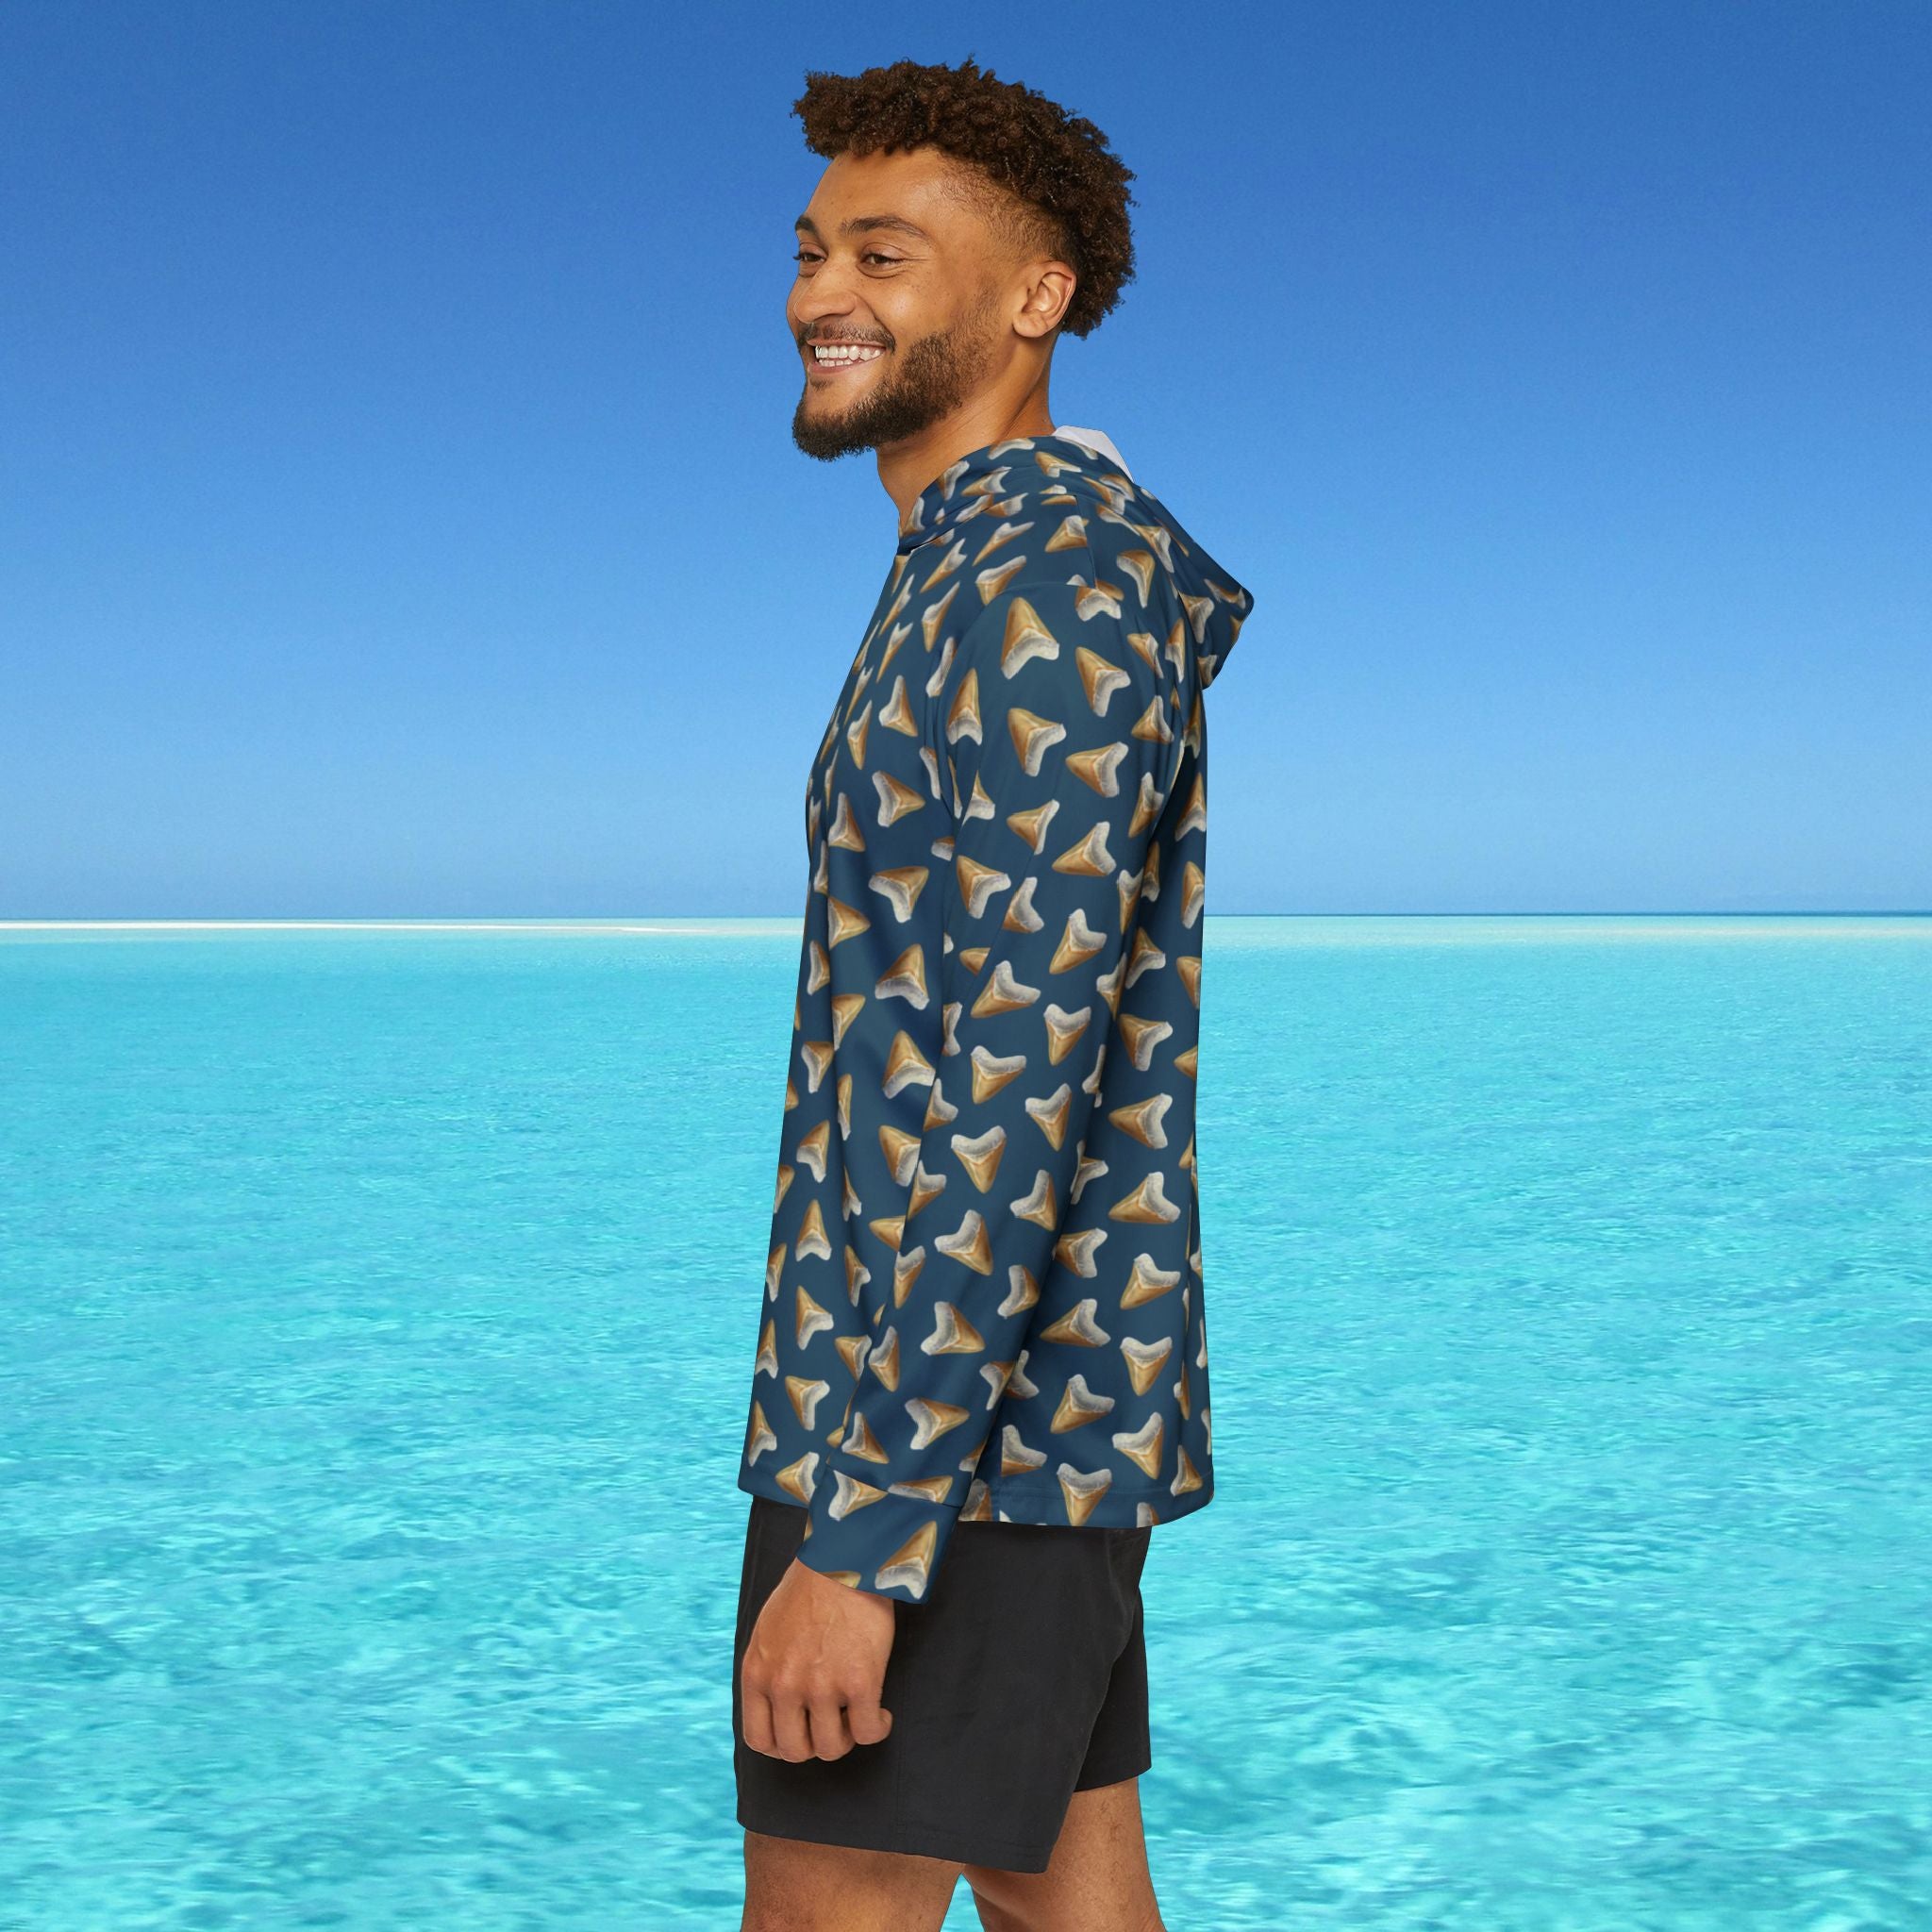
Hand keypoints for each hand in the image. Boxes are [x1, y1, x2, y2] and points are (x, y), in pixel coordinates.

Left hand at [739, 1556, 896, 1761]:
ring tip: (858, 1716)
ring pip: (832, 1747)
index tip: (802, 1734)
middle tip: (834, 1724)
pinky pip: (869, 1732)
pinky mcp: (860, 1682)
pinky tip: (881, 1714)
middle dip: (816, 1743)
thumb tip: (778, 1703)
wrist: (843, 1558)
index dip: (783, 1745)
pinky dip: (877, 1729)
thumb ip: (768, 1670)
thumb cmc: (808, 1588)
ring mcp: (821, 1686)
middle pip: (796, 1750)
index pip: (760, 1739)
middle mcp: (785, 1685)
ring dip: (847, 1738)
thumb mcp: (768, 1631)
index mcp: (758, 1673)